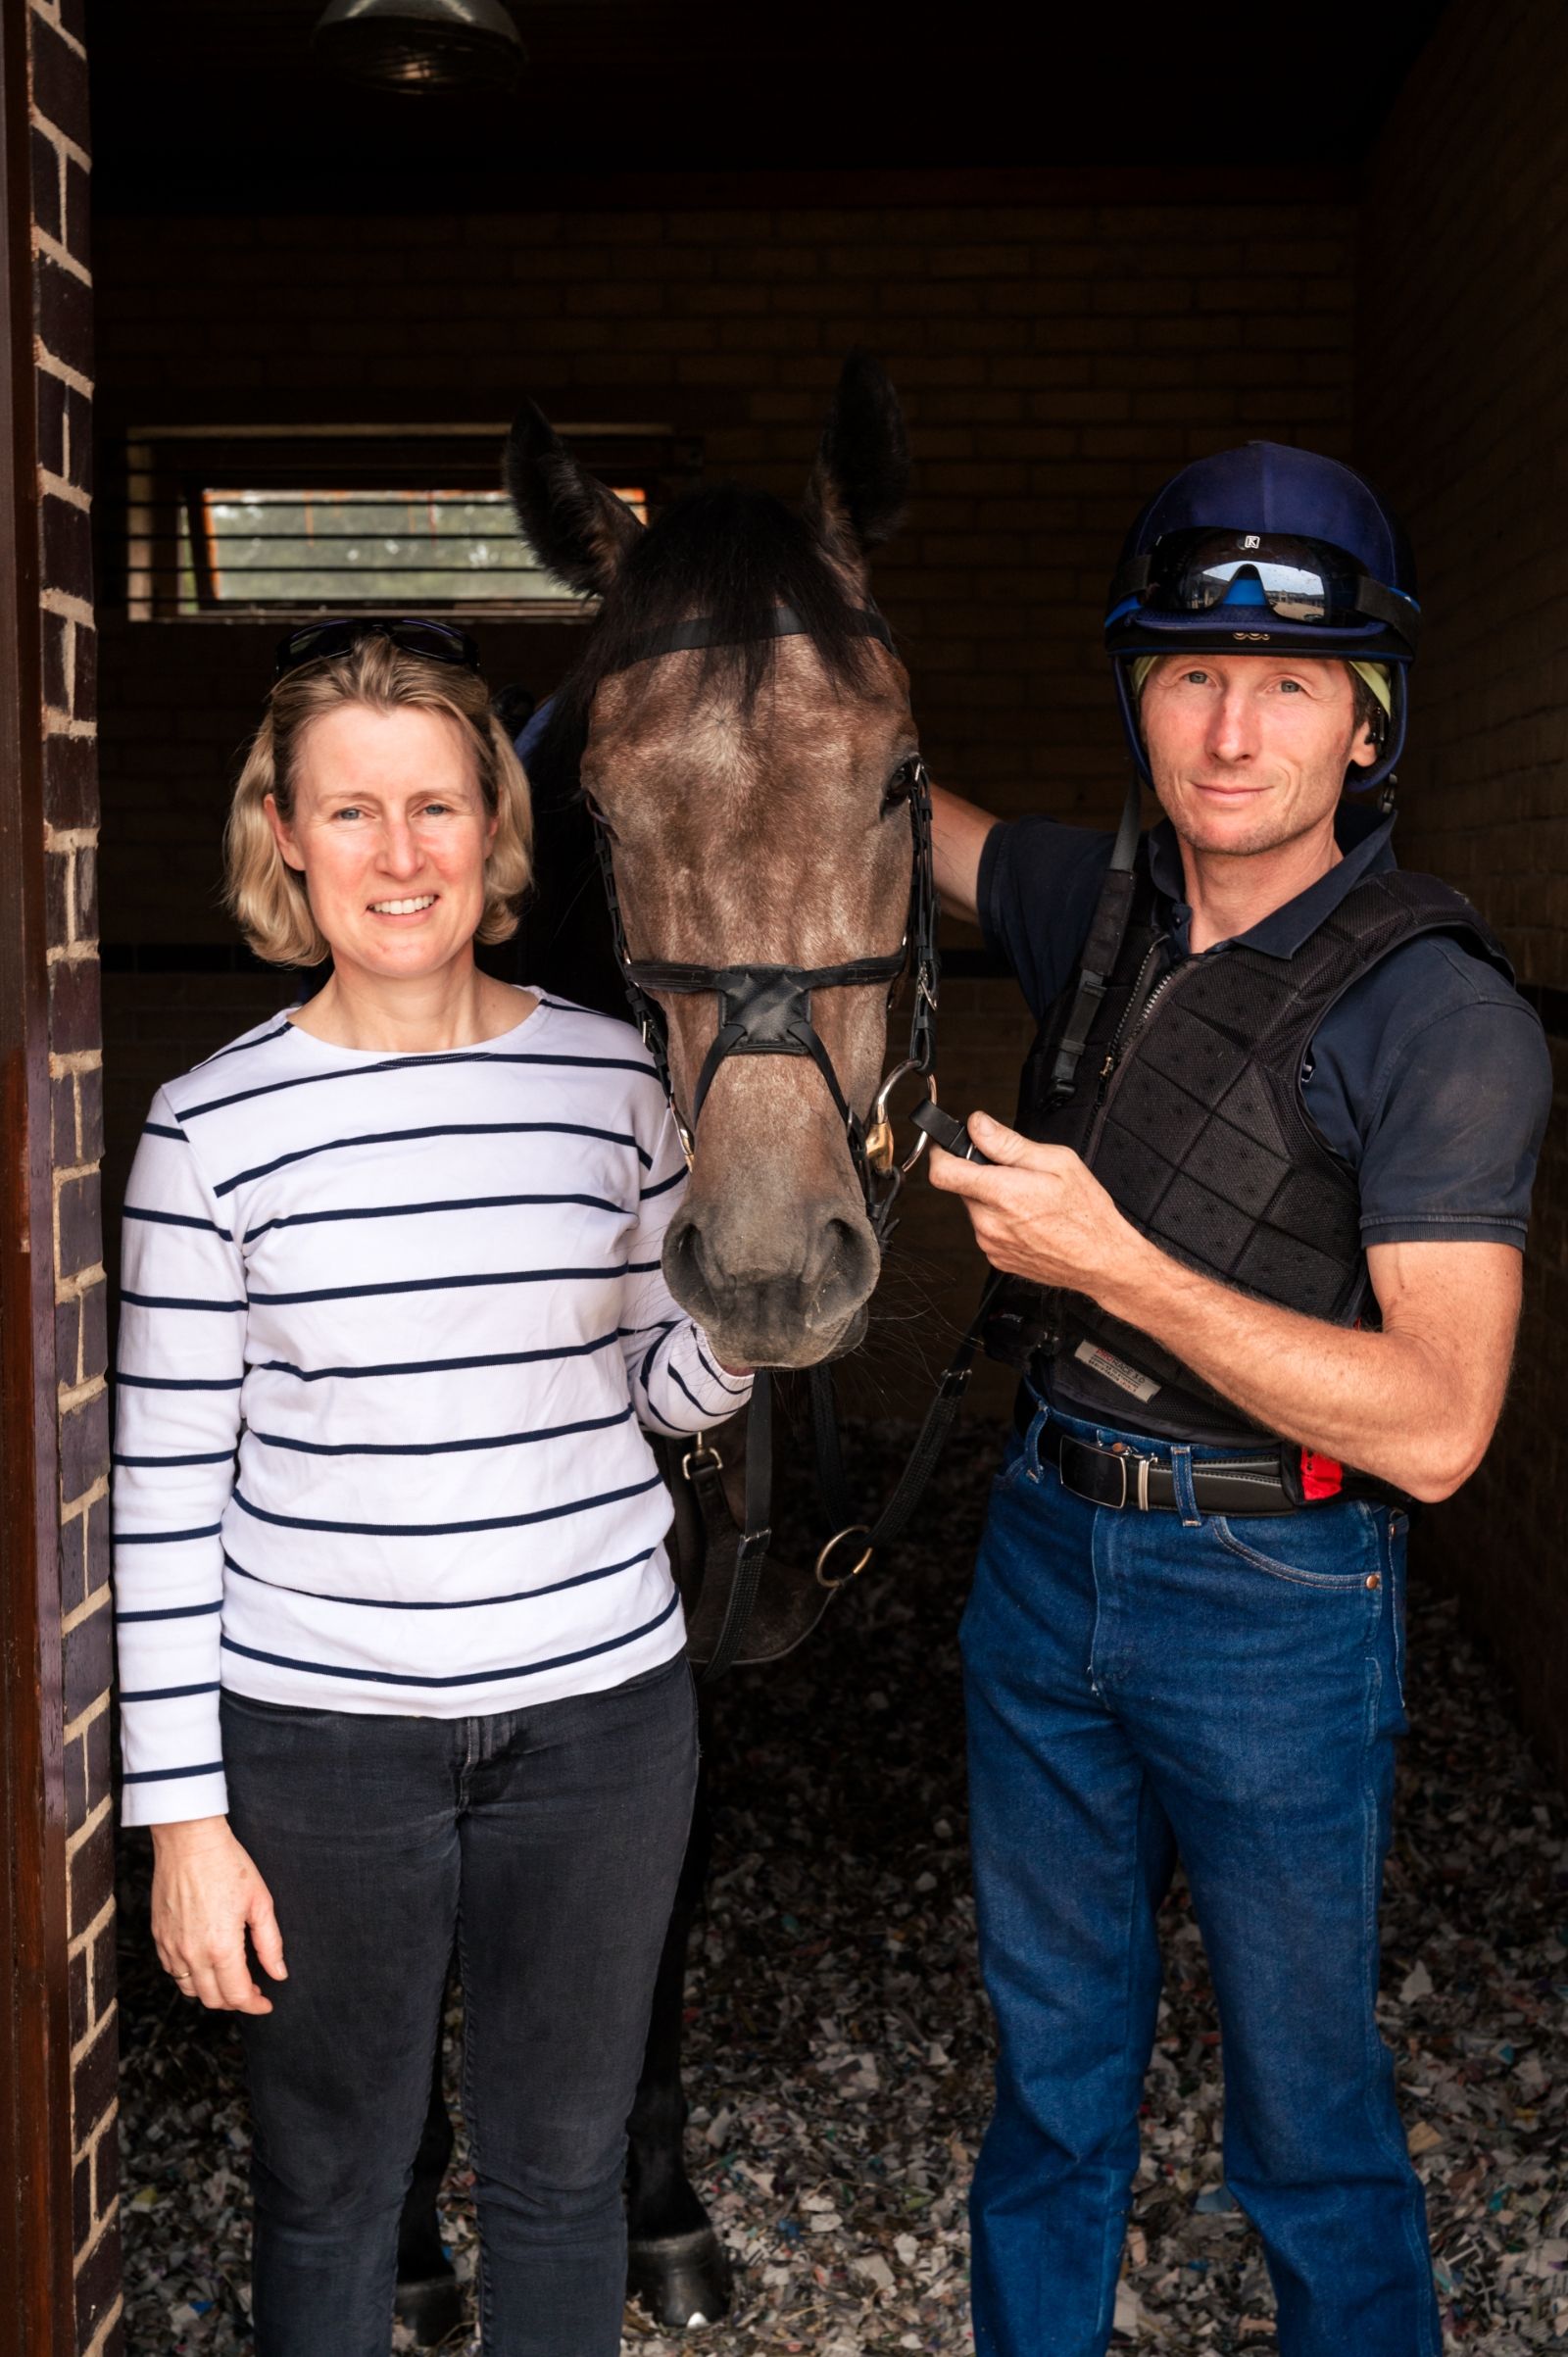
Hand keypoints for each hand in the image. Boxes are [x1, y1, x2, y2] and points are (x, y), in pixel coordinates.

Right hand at [150, 1816, 286, 2014]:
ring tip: (230, 1978)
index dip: (255, 2004)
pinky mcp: (158, 1937)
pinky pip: (173, 1971)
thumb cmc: (228, 1865)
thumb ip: (270, 1943)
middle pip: (213, 1999)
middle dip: (235, 2002)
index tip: (266, 2003)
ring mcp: (171, 1946)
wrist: (189, 1841)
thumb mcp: (259, 1902)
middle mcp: (192, 1953)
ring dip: (212, 1992)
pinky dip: (191, 1977)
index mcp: (221, 1946)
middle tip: (252, 1990)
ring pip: (190, 1989)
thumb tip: (279, 1973)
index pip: (237, 1994)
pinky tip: (206, 1963)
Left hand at [925, 1110, 1140, 1300]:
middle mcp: (990, 1223)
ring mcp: (991, 1244)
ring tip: (1029, 1200)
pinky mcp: (996, 1258)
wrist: (1102, 1259)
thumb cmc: (1087, 1214)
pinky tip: (1029, 1220)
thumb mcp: (1056, 1161)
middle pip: (962, 1188)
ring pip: (976, 1209)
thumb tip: (978, 1126)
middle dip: (982, 1175)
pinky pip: (987, 1230)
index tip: (950, 1146)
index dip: (942, 1153)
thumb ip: (1008, 1143)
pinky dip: (1001, 1221)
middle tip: (1016, 1175)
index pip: (942, 1172)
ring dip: (993, 1200)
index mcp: (1002, 1194)